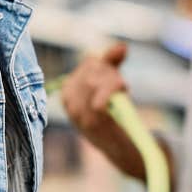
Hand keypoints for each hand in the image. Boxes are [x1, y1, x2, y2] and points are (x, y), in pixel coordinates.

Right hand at [59, 43, 143, 179]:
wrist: (115, 146)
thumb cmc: (109, 114)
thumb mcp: (107, 85)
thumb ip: (111, 62)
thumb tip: (123, 46)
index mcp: (68, 90)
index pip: (90, 63)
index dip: (106, 65)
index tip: (116, 76)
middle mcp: (69, 101)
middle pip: (94, 71)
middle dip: (112, 74)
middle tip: (123, 86)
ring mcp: (79, 113)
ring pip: (98, 82)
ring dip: (115, 84)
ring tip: (122, 93)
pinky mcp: (92, 123)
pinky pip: (100, 100)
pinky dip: (114, 93)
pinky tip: (122, 95)